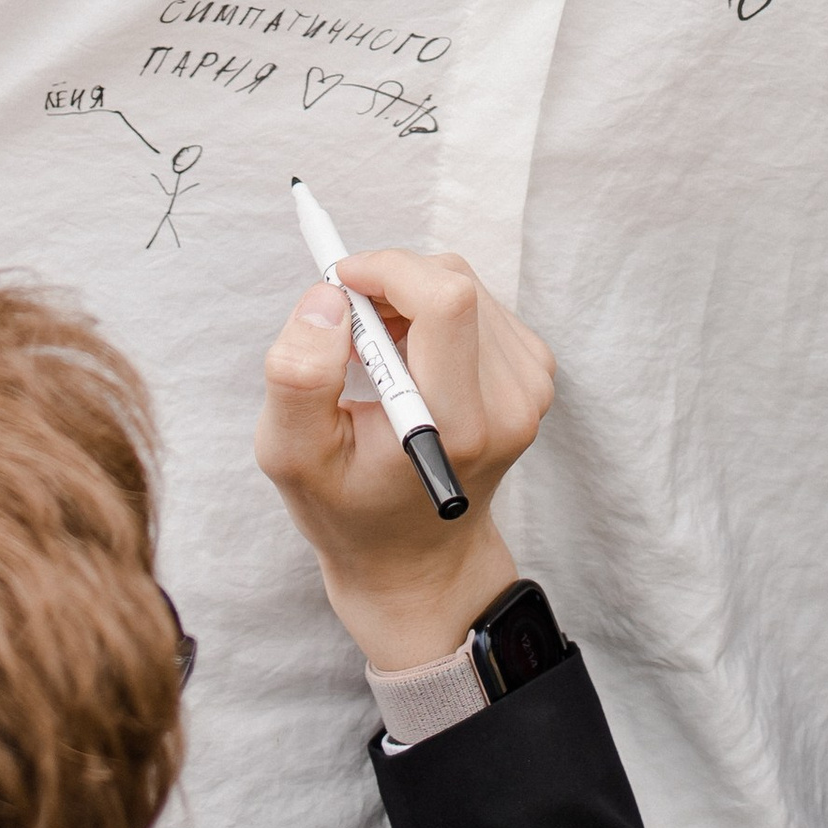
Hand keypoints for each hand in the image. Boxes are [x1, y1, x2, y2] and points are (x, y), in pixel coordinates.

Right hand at [256, 251, 556, 670]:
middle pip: (454, 284)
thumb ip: (298, 376)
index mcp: (456, 426)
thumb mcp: (293, 456)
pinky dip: (435, 312)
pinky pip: (481, 304)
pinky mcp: (534, 375)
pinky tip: (409, 357)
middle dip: (390, 284)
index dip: (387, 270)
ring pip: (466, 285)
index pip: (447, 302)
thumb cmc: (347, 509)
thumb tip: (326, 297)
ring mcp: (530, 390)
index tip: (338, 282)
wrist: (414, 557)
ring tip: (374, 354)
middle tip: (347, 331)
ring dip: (410, 298)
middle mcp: (509, 405)